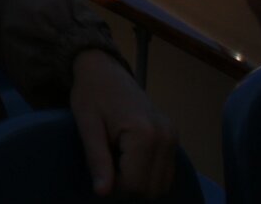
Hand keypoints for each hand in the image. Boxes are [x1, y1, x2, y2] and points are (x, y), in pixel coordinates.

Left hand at [69, 50, 172, 196]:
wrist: (104, 69)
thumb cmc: (91, 94)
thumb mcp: (87, 125)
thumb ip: (97, 159)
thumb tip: (102, 193)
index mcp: (144, 133)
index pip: (135, 184)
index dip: (115, 187)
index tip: (101, 172)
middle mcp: (165, 136)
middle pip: (152, 189)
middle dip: (128, 188)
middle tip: (108, 169)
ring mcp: (172, 136)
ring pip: (162, 185)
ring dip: (140, 183)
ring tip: (119, 163)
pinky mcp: (173, 137)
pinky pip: (166, 173)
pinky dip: (149, 175)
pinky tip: (131, 161)